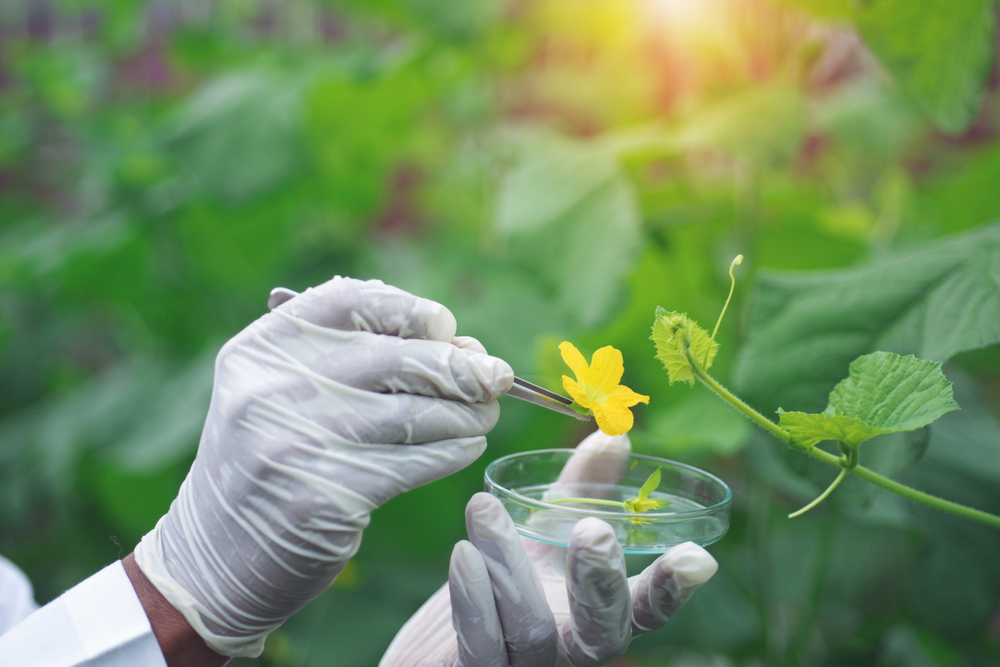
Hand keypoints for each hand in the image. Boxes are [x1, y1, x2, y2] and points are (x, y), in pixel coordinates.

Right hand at [133, 276, 513, 656]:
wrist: (212, 560)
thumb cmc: (269, 464)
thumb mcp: (279, 394)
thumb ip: (349, 359)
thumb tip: (458, 343)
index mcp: (261, 348)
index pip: (351, 299)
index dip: (411, 309)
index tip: (446, 328)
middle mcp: (273, 388)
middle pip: (398, 358)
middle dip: (461, 366)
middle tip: (496, 376)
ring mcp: (296, 444)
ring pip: (417, 413)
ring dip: (467, 413)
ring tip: (485, 414)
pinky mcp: (326, 497)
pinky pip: (416, 462)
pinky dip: (454, 451)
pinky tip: (467, 446)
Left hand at [381, 431, 718, 666]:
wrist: (434, 647)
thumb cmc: (501, 585)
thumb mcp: (541, 534)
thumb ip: (581, 489)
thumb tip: (615, 434)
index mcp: (593, 614)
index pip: (646, 609)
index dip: (672, 588)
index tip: (698, 556)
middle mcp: (570, 647)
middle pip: (604, 631)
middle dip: (601, 579)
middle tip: (595, 529)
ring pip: (532, 628)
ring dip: (510, 564)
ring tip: (484, 508)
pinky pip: (481, 644)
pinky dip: (473, 597)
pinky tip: (463, 553)